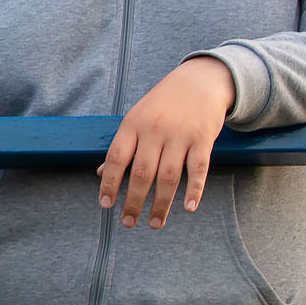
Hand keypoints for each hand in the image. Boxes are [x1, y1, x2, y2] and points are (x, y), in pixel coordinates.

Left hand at [97, 56, 238, 228]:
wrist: (200, 80)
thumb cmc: (163, 103)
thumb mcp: (136, 117)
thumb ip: (122, 146)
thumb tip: (102, 173)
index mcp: (133, 125)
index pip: (117, 159)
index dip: (110, 184)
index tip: (106, 205)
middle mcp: (155, 130)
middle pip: (142, 173)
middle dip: (134, 202)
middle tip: (128, 223)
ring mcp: (180, 135)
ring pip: (168, 177)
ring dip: (161, 204)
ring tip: (154, 223)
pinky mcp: (203, 139)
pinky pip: (198, 169)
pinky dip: (194, 190)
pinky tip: (188, 208)